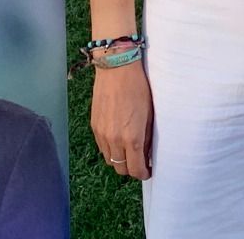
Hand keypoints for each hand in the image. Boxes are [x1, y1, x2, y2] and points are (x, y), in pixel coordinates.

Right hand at [90, 61, 153, 179]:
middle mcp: (114, 139)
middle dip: (131, 168)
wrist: (117, 68)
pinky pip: (101, 147)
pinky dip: (110, 149)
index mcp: (132, 137)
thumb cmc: (138, 88)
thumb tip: (147, 154)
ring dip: (119, 159)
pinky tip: (118, 139)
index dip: (143, 174)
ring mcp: (102, 134)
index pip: (135, 169)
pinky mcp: (94, 126)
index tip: (148, 171)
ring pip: (109, 159)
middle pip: (120, 168)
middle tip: (140, 161)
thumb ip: (147, 138)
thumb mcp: (149, 114)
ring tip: (129, 150)